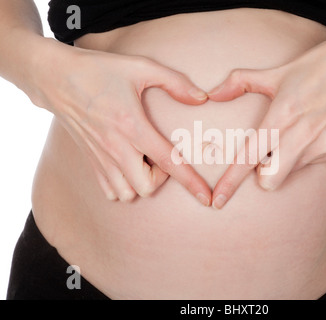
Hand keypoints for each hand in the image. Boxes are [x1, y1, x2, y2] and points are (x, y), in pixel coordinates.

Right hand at [29, 42, 211, 204]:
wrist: (56, 77)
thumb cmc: (101, 70)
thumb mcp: (141, 66)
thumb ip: (175, 82)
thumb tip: (202, 98)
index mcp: (133, 126)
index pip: (168, 161)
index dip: (190, 182)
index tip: (205, 198)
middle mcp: (116, 148)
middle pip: (146, 187)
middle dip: (161, 178)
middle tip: (158, 155)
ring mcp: (100, 157)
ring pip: (127, 194)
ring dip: (141, 184)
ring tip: (142, 161)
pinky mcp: (90, 161)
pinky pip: (109, 191)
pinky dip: (123, 186)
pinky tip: (127, 166)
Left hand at [208, 28, 325, 208]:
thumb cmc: (315, 67)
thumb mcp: (275, 72)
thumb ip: (239, 82)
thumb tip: (212, 94)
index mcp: (281, 117)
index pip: (248, 158)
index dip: (230, 183)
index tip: (217, 201)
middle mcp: (302, 136)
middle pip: (269, 182)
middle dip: (262, 174)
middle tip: (267, 152)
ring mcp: (323, 146)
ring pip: (290, 173)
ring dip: (284, 162)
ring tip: (295, 132)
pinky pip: (311, 164)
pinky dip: (305, 154)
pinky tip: (314, 131)